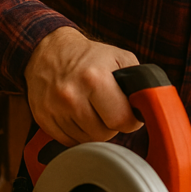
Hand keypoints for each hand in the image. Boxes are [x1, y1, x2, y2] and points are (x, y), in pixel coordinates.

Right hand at [24, 26, 142, 145]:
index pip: (120, 120)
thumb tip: (148, 105)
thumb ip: (137, 81)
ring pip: (86, 140)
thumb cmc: (88, 56)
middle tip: (110, 110)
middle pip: (103, 134)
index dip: (131, 121)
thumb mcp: (118, 57)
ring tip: (93, 110)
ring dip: (94, 130)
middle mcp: (71, 95)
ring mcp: (54, 108)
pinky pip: (68, 141)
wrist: (48, 51)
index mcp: (94, 78)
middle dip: (112, 125)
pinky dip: (77, 133)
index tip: (130, 116)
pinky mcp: (42, 118)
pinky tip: (78, 115)